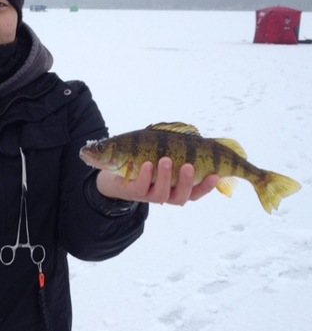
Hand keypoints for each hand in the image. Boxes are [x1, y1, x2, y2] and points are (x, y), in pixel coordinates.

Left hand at [96, 157, 219, 205]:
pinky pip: (141, 187)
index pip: (198, 190)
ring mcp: (149, 194)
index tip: (217, 174)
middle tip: (190, 165)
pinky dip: (146, 176)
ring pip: (162, 194)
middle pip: (182, 196)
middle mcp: (167, 193)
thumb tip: (197, 134)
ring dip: (166, 176)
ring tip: (166, 159)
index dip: (208, 186)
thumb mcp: (165, 149)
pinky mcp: (133, 190)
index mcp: (179, 186)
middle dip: (188, 182)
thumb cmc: (146, 156)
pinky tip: (148, 164)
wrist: (114, 166)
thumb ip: (180, 145)